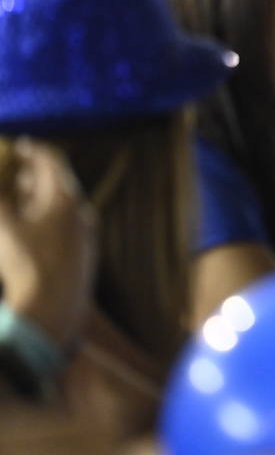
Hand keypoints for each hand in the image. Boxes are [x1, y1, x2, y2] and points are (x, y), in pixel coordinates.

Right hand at [0, 140, 96, 347]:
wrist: (53, 310)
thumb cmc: (25, 264)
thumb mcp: (2, 227)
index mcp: (65, 198)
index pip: (52, 161)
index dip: (34, 150)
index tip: (21, 144)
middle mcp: (81, 212)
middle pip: (60, 182)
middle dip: (36, 174)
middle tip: (18, 170)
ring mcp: (85, 234)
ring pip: (64, 206)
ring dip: (41, 197)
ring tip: (21, 196)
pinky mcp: (84, 255)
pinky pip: (66, 226)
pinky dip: (48, 218)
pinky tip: (32, 228)